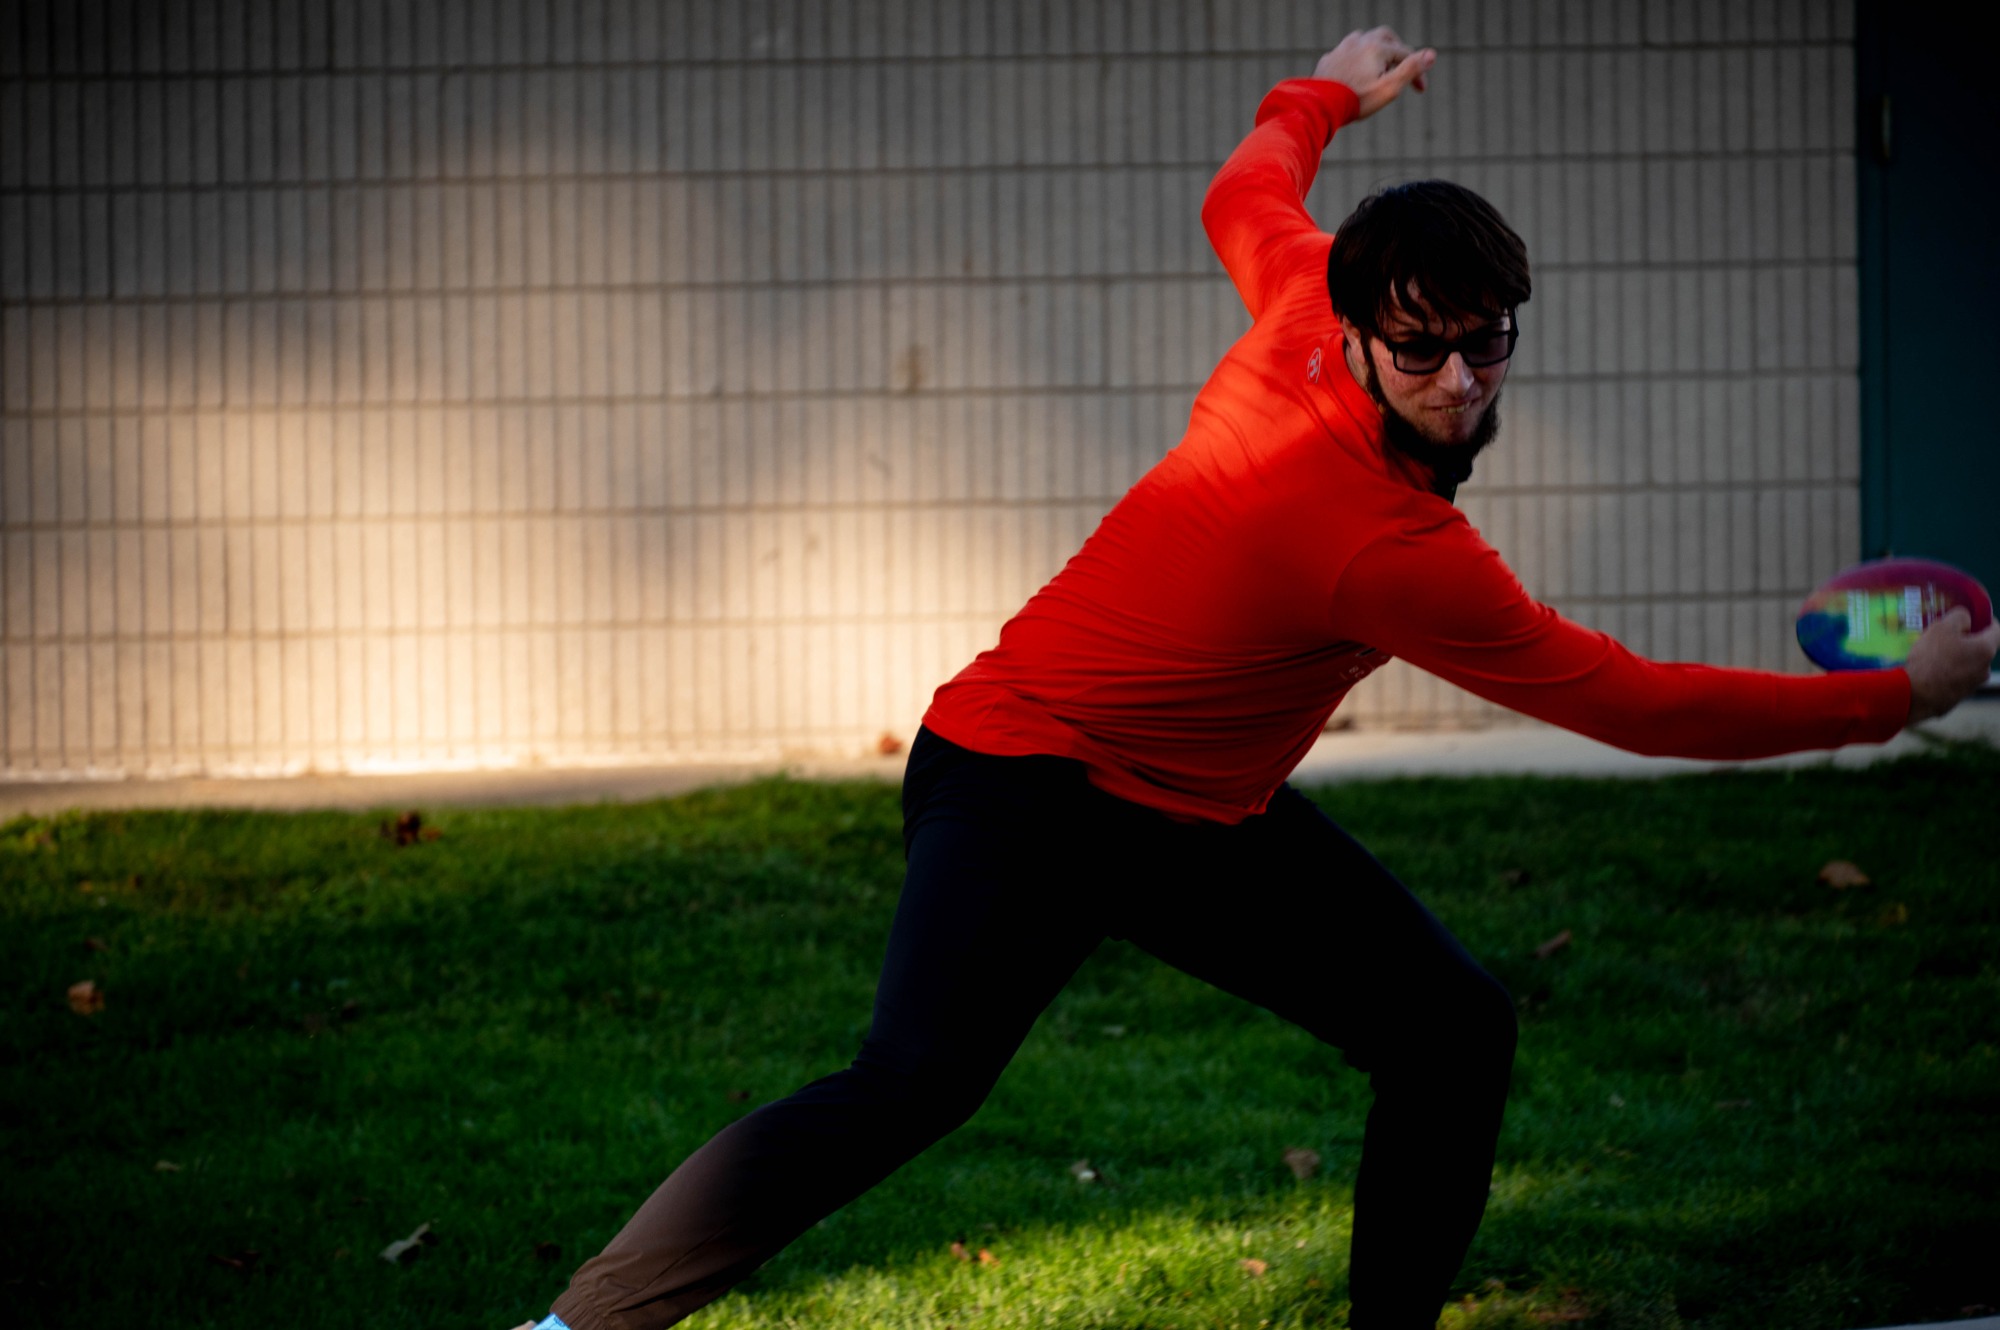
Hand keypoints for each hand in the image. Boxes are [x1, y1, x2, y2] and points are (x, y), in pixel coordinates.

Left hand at [1312, 27, 1435, 119]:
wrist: (1319, 106)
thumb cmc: (1356, 100)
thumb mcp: (1389, 88)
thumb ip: (1410, 69)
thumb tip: (1432, 54)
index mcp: (1377, 47)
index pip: (1405, 54)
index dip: (1416, 71)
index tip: (1420, 90)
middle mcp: (1359, 41)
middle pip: (1385, 37)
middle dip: (1397, 50)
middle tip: (1402, 65)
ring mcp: (1341, 48)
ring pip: (1363, 40)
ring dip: (1375, 50)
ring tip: (1379, 66)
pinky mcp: (1328, 59)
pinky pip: (1346, 52)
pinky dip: (1356, 59)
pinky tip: (1356, 71)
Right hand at [1903, 606, 1999, 722]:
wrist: (1914, 694)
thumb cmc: (1930, 658)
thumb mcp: (1941, 627)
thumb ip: (1959, 617)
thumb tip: (1966, 618)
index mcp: (1985, 649)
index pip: (1996, 629)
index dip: (1985, 620)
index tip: (1971, 618)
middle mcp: (1984, 669)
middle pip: (1980, 649)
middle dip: (1966, 642)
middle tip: (1945, 638)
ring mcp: (1972, 686)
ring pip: (1968, 666)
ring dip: (1957, 659)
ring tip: (1934, 658)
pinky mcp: (1958, 698)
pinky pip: (1956, 680)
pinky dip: (1947, 675)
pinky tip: (1929, 674)